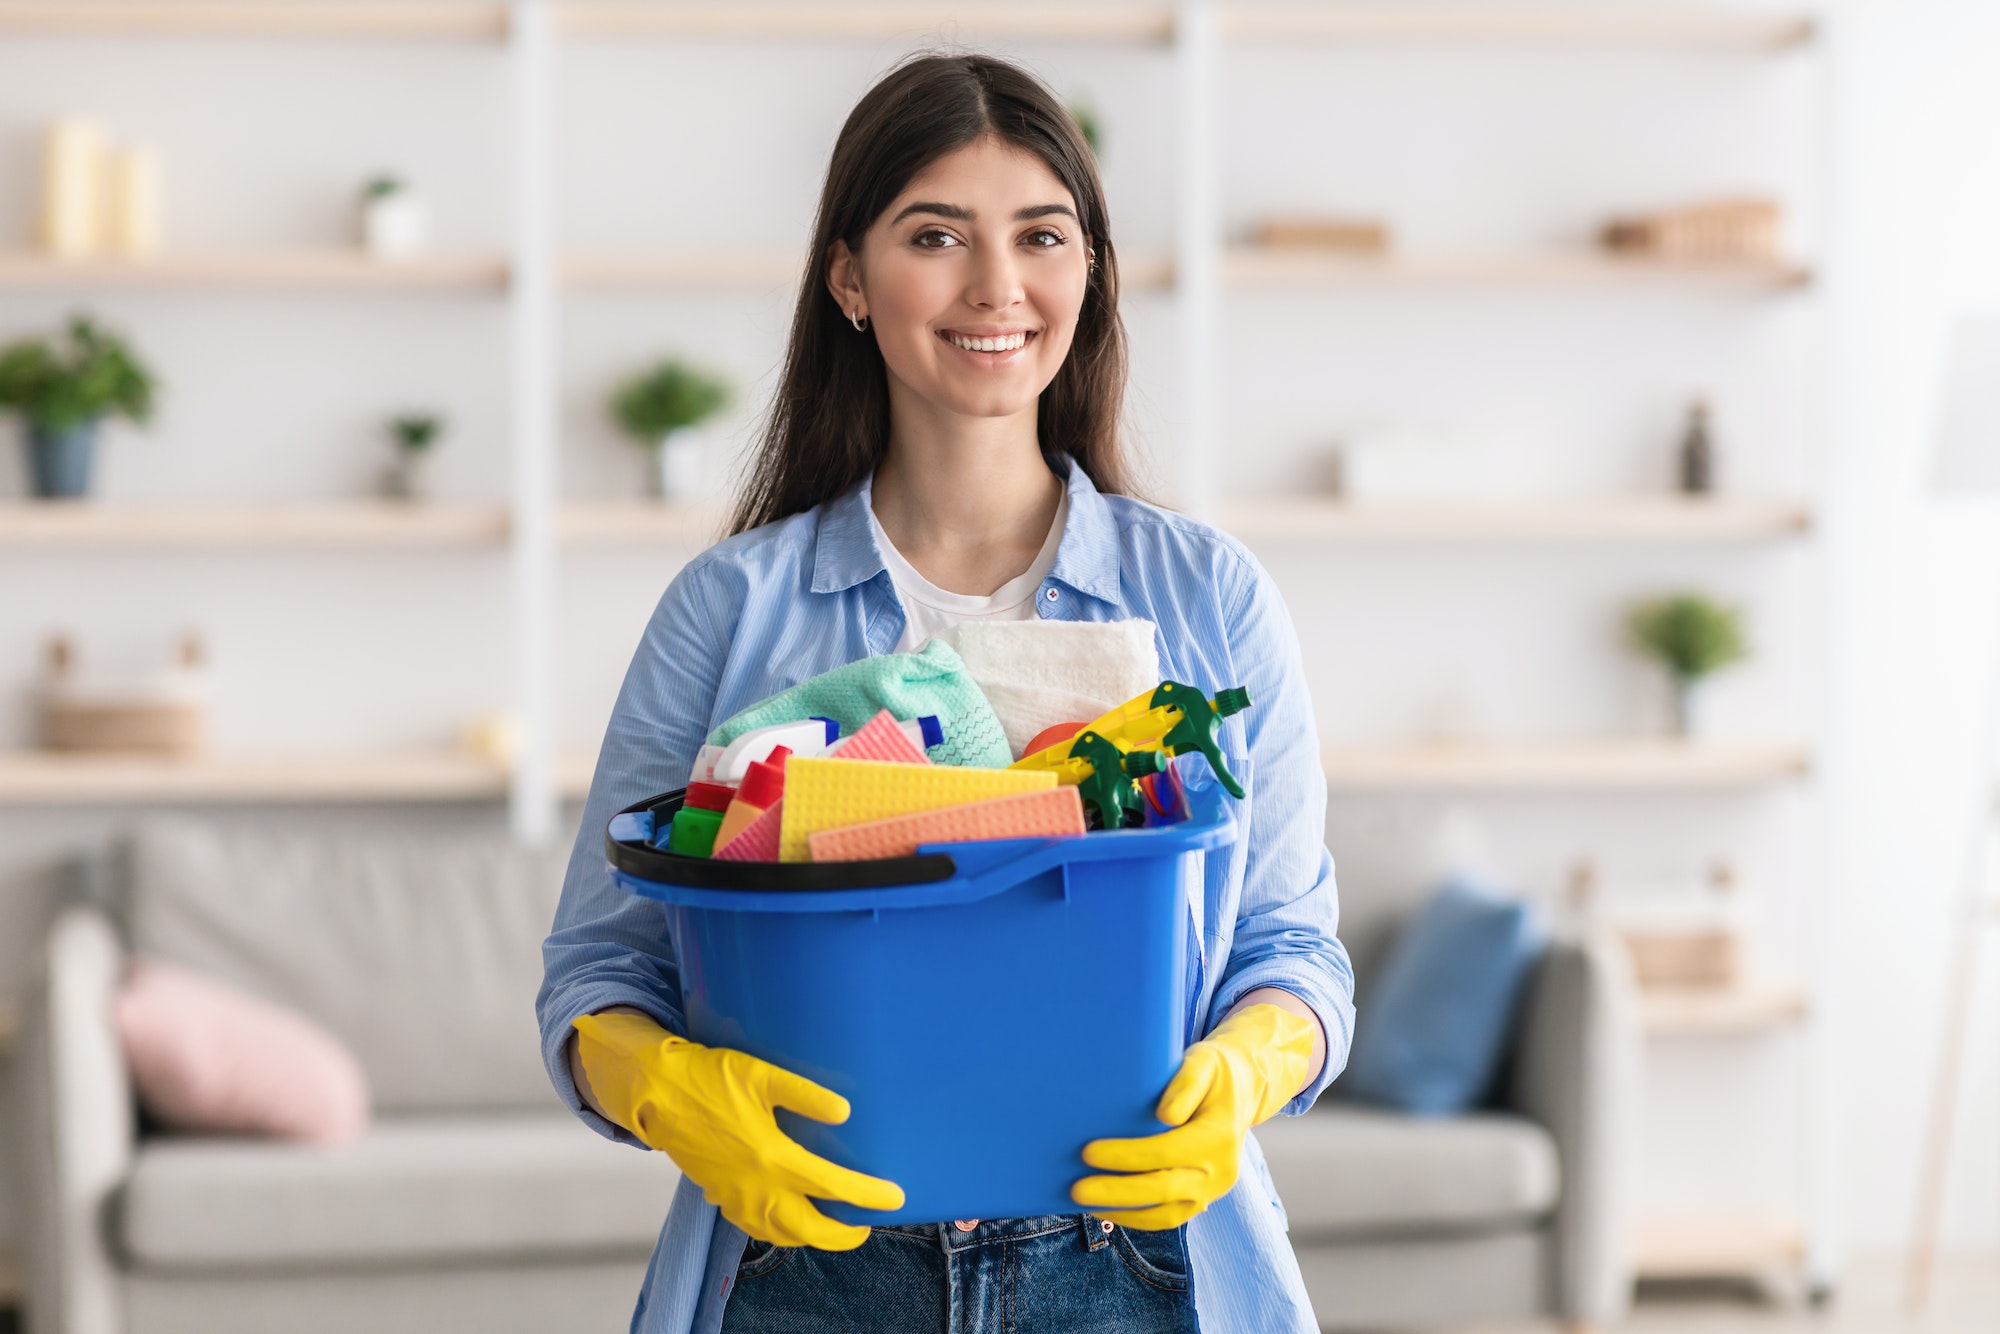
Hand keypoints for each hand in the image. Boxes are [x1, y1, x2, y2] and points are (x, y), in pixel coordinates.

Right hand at [571, 1012, 902, 1249]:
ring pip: (781, 1235)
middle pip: (809, 1228)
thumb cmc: (710, 1077)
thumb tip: (844, 1111)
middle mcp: (755, 1187)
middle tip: (867, 1226)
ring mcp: (735, 1197)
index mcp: (771, 1157)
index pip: (831, 1186)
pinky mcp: (719, 1197)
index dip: (867, 1195)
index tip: (894, 1198)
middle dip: (843, 1235)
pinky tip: (791, 1221)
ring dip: (813, 1237)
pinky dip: (780, 1233)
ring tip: (835, 1226)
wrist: (658, 1093)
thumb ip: (806, 1094)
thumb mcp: (762, 1075)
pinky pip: (755, 1229)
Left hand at [1071, 1003, 1316, 1229]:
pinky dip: (1138, 1217)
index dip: (1126, 1155)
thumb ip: (1186, 1085)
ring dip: (1124, 1212)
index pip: (1166, 1152)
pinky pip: (1169, 1216)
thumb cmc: (1215, 1073)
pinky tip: (1108, 1208)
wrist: (1243, 1092)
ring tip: (1086, 1204)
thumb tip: (1166, 1115)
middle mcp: (1220, 1171)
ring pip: (1166, 1214)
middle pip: (1162, 1190)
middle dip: (1116, 1192)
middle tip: (1076, 1190)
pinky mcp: (1204, 1199)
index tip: (1088, 1152)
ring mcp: (1213, 1190)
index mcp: (1219, 1137)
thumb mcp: (1204, 1063)